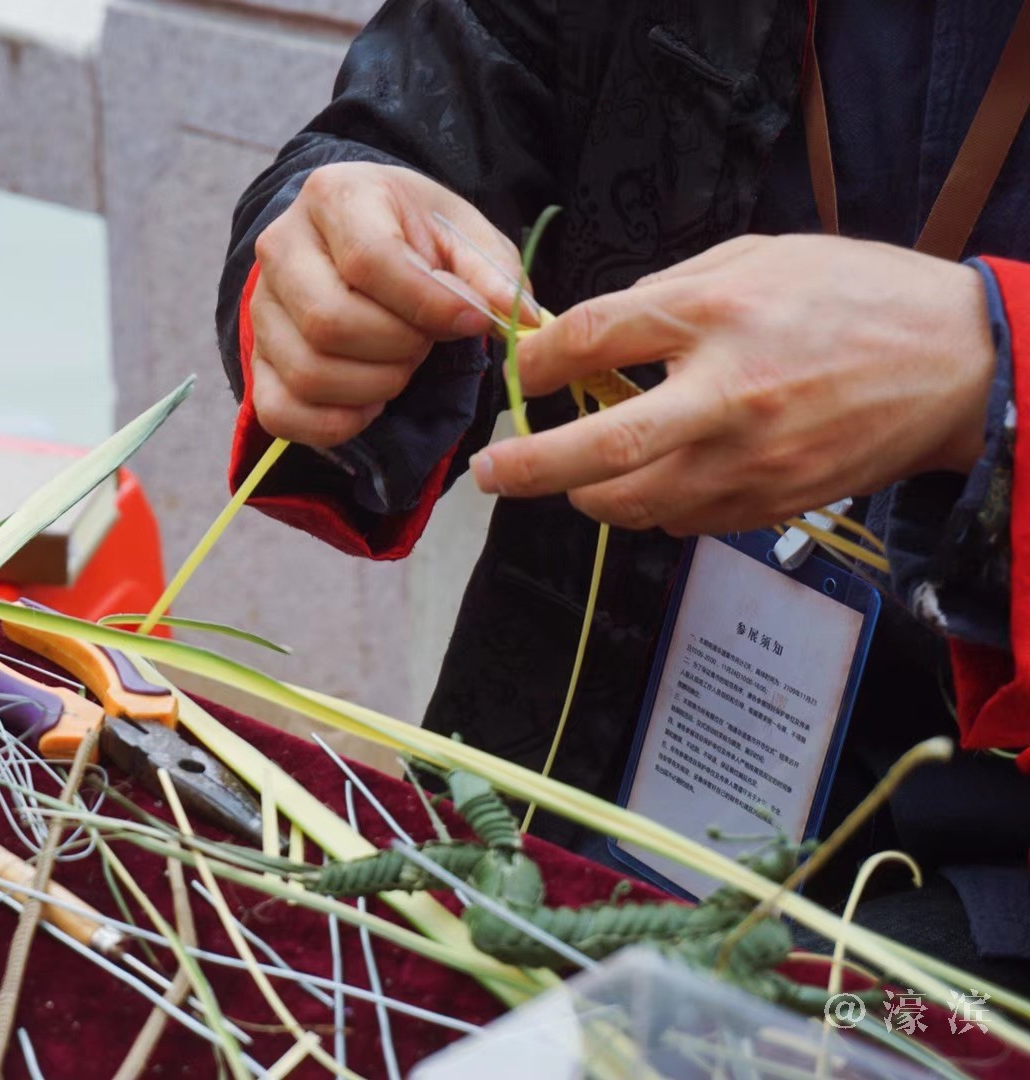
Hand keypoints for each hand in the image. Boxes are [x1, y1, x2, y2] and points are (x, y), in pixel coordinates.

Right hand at [249, 162, 526, 446]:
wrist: (358, 237)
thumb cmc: (415, 234)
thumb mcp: (462, 233)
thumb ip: (492, 274)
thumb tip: (520, 320)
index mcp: (334, 196)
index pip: (368, 261)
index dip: (428, 304)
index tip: (472, 322)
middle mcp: (281, 247)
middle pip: (330, 322)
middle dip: (398, 348)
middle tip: (425, 342)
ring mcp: (260, 308)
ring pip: (308, 371)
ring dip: (374, 386)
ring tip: (401, 366)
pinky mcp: (257, 360)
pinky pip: (280, 413)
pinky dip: (334, 424)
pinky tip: (369, 404)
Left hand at [469, 234, 996, 534]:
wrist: (959, 363)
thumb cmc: (853, 294)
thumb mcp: (756, 257)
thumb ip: (665, 294)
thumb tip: (588, 334)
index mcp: (718, 313)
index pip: (593, 341)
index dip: (536, 363)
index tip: (518, 374)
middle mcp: (729, 394)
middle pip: (598, 450)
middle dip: (527, 467)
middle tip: (488, 472)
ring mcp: (752, 461)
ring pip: (633, 505)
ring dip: (585, 494)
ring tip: (571, 474)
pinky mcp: (771, 504)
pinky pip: (680, 522)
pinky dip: (648, 506)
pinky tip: (649, 478)